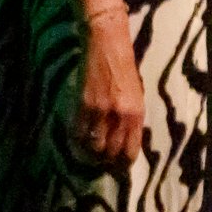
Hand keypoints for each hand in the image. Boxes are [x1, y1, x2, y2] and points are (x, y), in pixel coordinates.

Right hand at [74, 9, 143, 167]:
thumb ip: (130, 118)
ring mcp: (101, 110)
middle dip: (103, 160)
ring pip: (93, 145)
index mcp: (137, 114)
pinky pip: (78, 129)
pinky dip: (76, 137)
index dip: (121, 163)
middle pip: (111, 151)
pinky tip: (74, 137)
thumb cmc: (123, 69)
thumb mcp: (135, 96)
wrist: (106, 45)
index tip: (114, 166)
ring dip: (88, 152)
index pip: (130, 150)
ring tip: (84, 151)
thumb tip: (122, 140)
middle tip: (96, 161)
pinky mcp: (83, 102)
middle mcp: (121, 116)